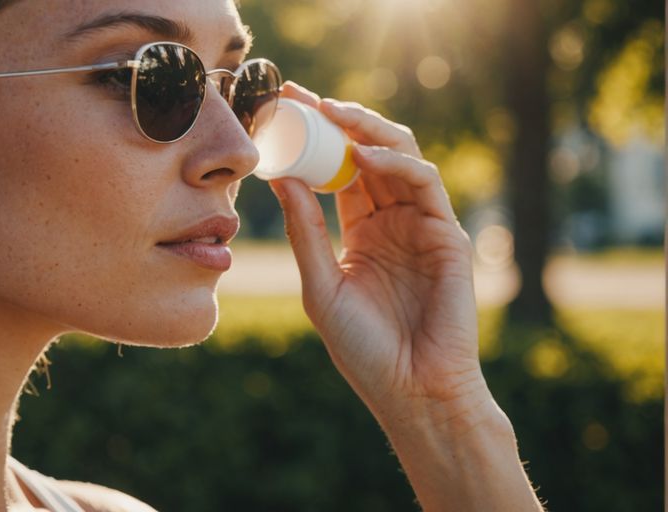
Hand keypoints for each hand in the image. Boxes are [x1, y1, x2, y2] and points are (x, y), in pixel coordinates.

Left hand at [268, 82, 489, 428]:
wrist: (411, 391)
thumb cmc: (365, 349)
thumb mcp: (321, 286)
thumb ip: (305, 233)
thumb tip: (280, 179)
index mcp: (361, 231)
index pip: (337, 171)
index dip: (314, 140)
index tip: (282, 112)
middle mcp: (392, 221)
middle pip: (366, 153)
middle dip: (335, 121)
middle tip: (300, 96)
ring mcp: (422, 225)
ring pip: (399, 156)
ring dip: (365, 129)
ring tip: (330, 111)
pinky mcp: (448, 236)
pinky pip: (425, 184)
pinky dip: (396, 162)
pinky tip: (364, 154)